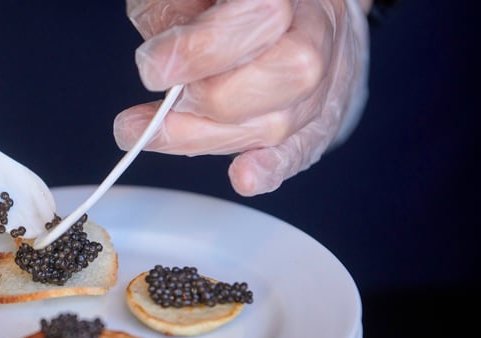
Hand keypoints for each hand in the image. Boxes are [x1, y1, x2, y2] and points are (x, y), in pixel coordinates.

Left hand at [114, 0, 371, 195]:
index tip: (154, 68)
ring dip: (208, 137)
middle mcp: (320, 27)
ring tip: (151, 132)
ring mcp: (329, 78)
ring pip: (282, 122)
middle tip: (160, 104)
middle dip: (210, 99)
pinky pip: (302, 150)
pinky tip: (244, 177)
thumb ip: (173, 11)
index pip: (263, 15)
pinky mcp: (320, 119)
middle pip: (287, 73)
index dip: (203, 50)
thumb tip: (162, 64)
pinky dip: (270, 168)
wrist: (292, 6)